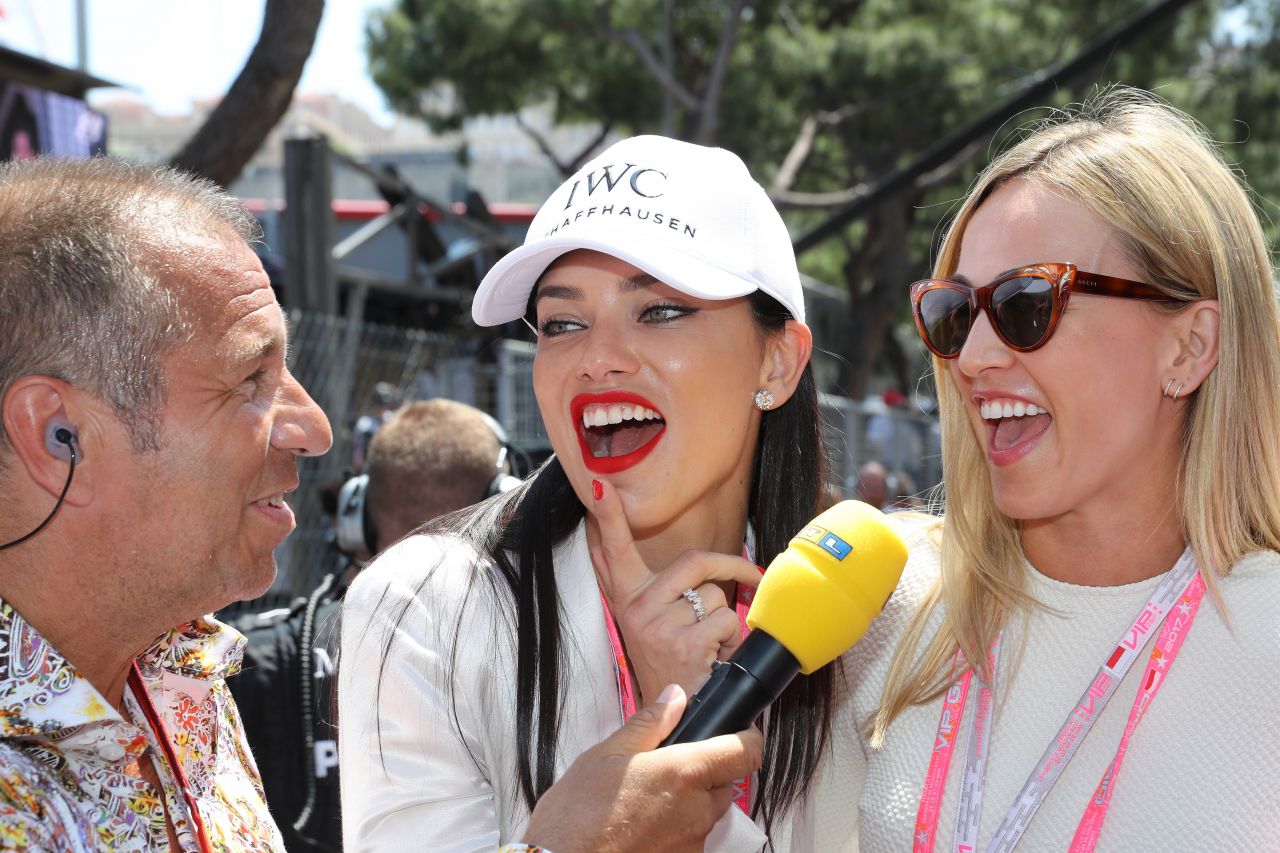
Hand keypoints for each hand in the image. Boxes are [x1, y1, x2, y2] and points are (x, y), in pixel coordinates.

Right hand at [523, 684, 762, 852]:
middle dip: (706, 773)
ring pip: (705, 816)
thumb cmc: (578, 813)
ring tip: (644, 802)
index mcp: (685, 773)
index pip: (745, 752)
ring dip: (688, 804)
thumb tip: (675, 698)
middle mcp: (698, 812)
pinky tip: (640, 828)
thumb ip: (649, 724)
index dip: (747, 738)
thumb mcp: (607, 754)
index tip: (737, 732)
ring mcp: (692, 845)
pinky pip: (688, 842)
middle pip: (725, 785)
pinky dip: (673, 832)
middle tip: (667, 768)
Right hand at [588, 478, 762, 701]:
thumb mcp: (652, 623)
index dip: (609, 515)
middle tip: (752, 575)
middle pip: (694, 561)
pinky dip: (733, 640)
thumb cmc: (673, 665)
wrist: (678, 720)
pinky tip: (715, 660)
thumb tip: (622, 549)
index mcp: (627, 596)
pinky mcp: (681, 642)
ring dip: (728, 620)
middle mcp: (634, 607)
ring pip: (716, 595)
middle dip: (732, 567)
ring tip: (711, 646)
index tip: (600, 483)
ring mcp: (656, 625)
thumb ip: (649, 585)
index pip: (613, 548)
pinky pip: (726, 619)